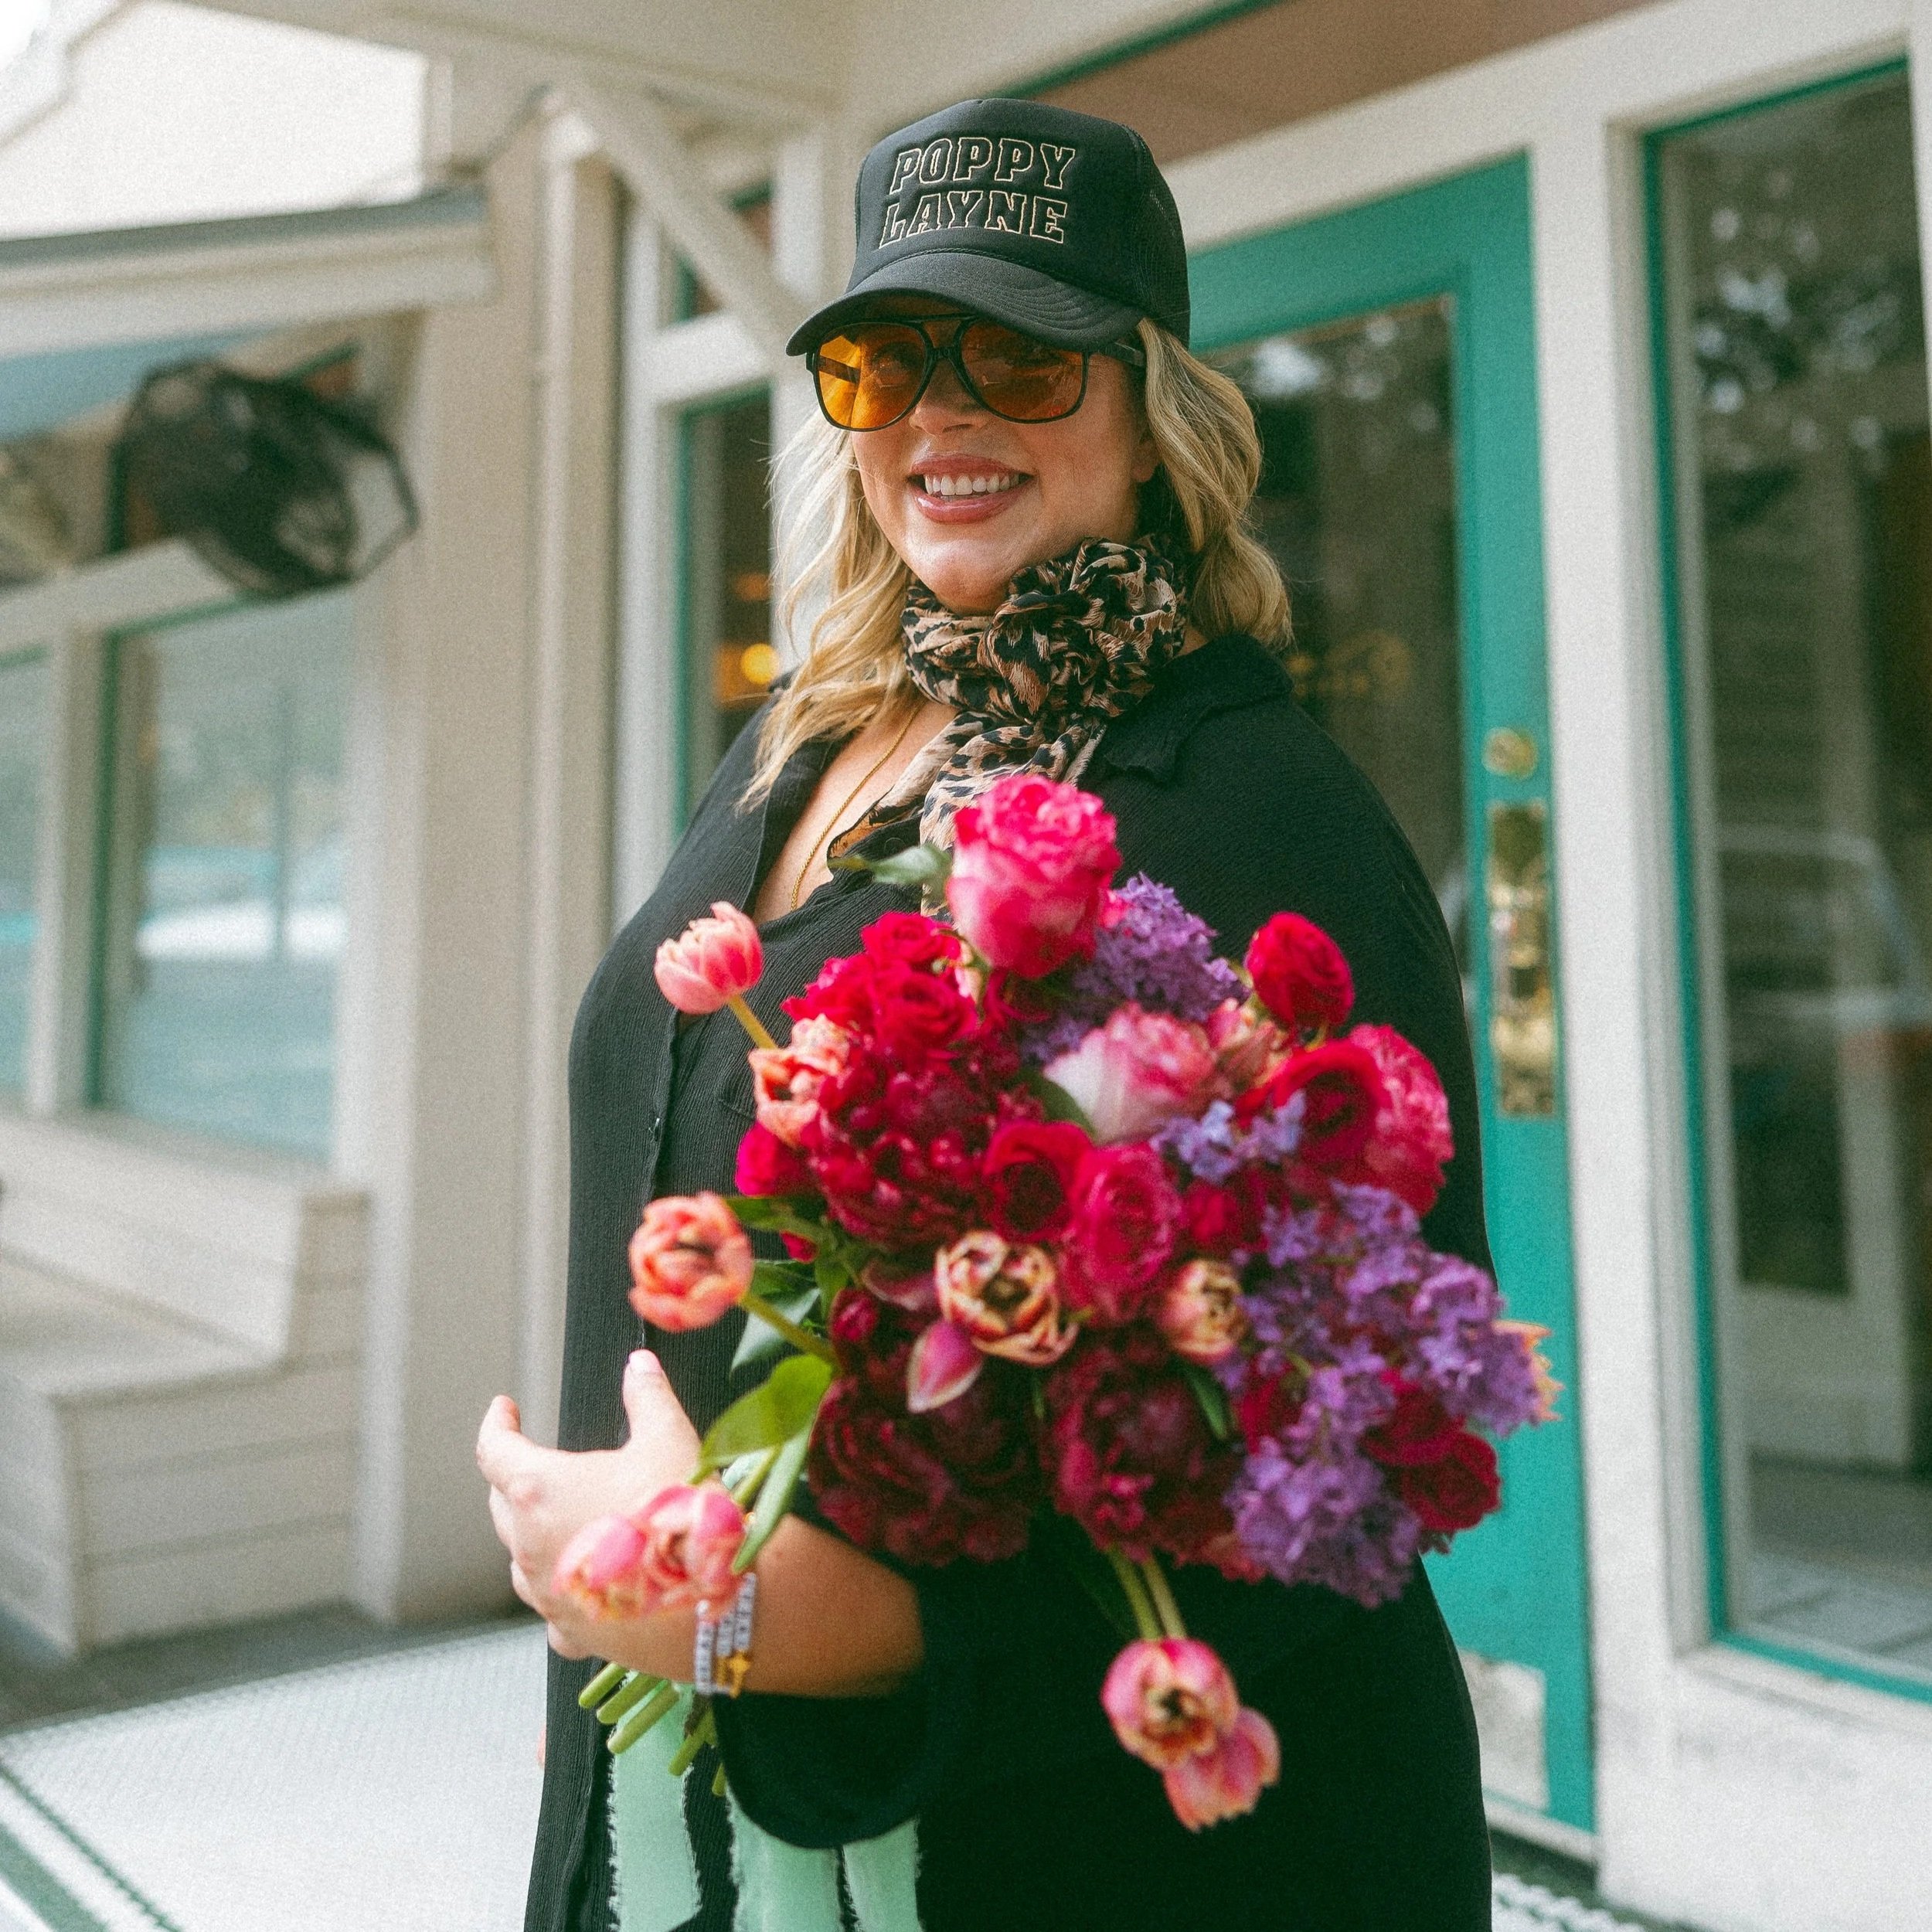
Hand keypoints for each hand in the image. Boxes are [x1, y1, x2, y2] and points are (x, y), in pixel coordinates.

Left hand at [476, 1350, 700, 1658]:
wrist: (712, 1601)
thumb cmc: (683, 1517)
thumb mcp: (669, 1440)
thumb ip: (647, 1397)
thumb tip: (639, 1366)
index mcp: (540, 1491)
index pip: (494, 1450)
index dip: (498, 1424)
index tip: (504, 1409)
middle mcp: (530, 1545)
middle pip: (502, 1505)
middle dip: (516, 1478)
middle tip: (540, 1461)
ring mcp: (547, 1593)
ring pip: (520, 1558)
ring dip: (534, 1534)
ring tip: (563, 1519)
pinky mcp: (571, 1630)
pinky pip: (551, 1608)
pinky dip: (561, 1590)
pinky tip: (584, 1583)